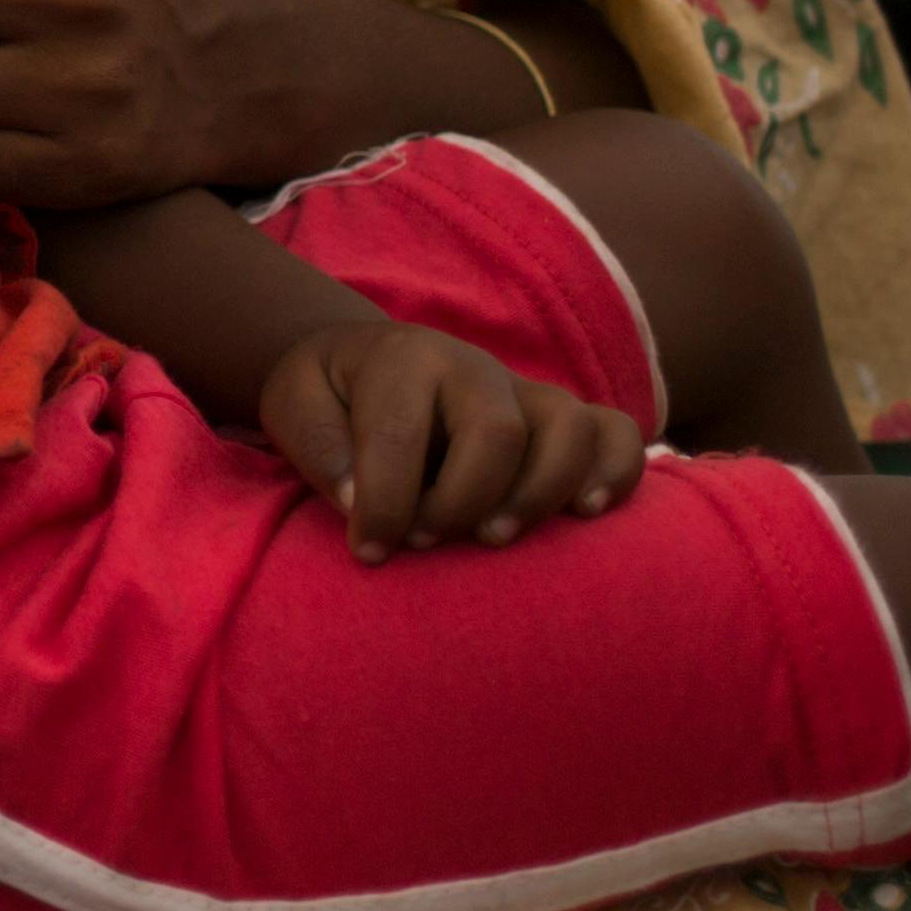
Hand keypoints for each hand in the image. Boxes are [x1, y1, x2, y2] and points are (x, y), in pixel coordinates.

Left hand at [258, 319, 643, 557]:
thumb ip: (319, 449)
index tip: (369, 551)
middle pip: (495, 433)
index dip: (386, 503)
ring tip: (493, 540)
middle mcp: (472, 367)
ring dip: (537, 496)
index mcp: (402, 360)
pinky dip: (615, 472)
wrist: (364, 365)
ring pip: (566, 430)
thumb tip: (362, 503)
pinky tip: (585, 515)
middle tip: (424, 542)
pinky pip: (614, 432)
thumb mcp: (295, 407)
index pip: (402, 434)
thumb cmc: (329, 397)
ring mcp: (524, 391)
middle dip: (460, 502)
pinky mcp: (558, 420)